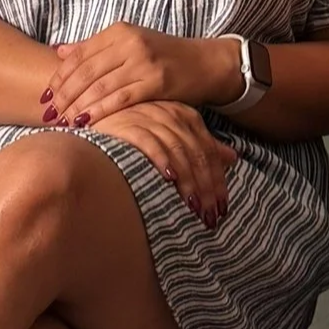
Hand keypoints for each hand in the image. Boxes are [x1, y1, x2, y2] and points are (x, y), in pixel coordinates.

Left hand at [45, 25, 231, 128]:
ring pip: (100, 87)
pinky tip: (87, 123)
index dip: (59, 77)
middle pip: (85, 71)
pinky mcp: (156, 82)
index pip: (79, 54)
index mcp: (120, 31)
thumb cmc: (164, 55)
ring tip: (63, 123)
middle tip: (49, 114)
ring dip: (78, 107)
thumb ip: (95, 47)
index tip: (45, 96)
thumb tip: (59, 52)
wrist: (205, 63)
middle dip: (64, 95)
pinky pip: (121, 99)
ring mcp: (143, 61)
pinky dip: (100, 112)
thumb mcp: (130, 43)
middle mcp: (130, 42)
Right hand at [95, 100, 236, 227]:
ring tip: (195, 207)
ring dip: (189, 181)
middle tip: (210, 215)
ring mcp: (147, 117)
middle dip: (207, 187)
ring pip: (178, 151)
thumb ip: (202, 145)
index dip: (218, 180)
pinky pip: (149, 143)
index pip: (208, 150)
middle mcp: (169, 114)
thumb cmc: (134, 135)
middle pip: (197, 153)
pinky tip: (169, 178)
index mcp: (184, 115)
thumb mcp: (172, 136)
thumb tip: (233, 157)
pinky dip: (162, 159)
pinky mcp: (126, 124)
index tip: (222, 207)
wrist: (95, 124)